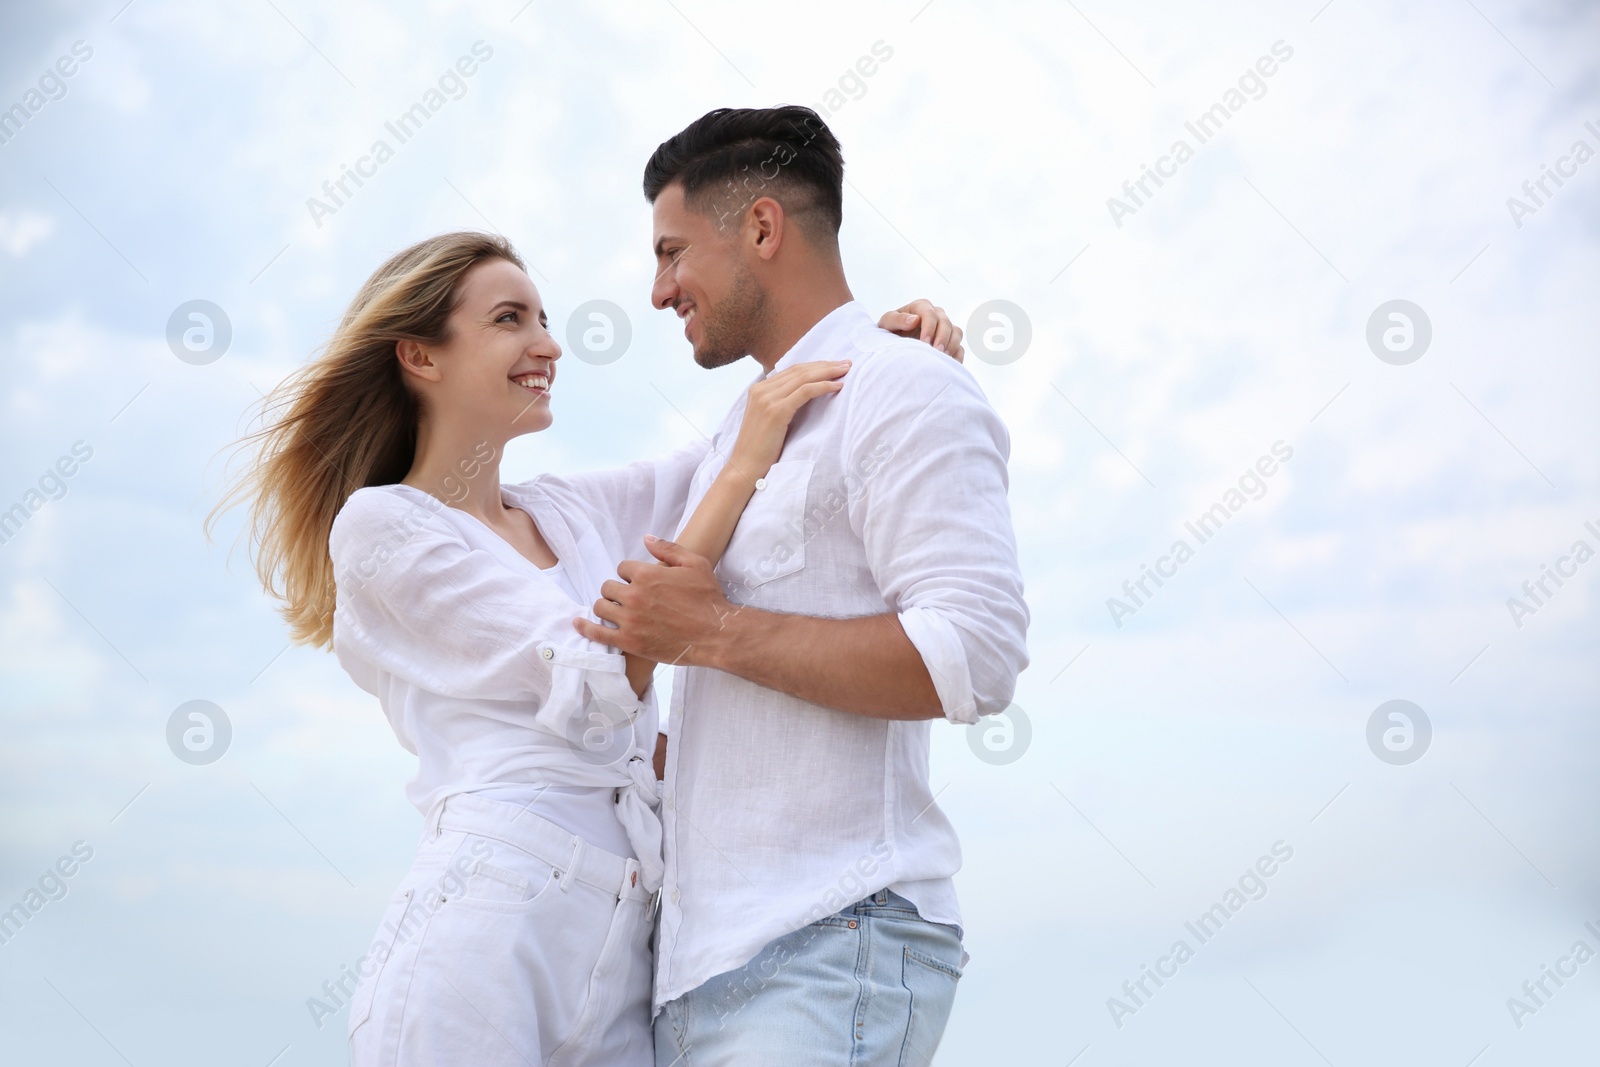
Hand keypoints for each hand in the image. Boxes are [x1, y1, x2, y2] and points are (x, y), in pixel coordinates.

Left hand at [575, 537, 733, 666]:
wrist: (716, 634)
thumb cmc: (708, 598)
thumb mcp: (694, 564)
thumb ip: (667, 548)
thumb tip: (646, 538)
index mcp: (647, 574)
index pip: (622, 568)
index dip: (630, 575)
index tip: (640, 583)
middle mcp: (634, 595)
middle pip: (608, 587)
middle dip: (617, 590)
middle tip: (630, 599)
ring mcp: (629, 620)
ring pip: (601, 607)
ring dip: (606, 606)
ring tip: (617, 611)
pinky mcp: (629, 641)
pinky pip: (598, 633)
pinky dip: (586, 628)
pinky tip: (579, 623)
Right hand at [726, 360, 849, 484]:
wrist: (746, 466)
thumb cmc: (761, 448)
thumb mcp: (770, 419)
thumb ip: (781, 403)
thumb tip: (806, 395)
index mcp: (758, 389)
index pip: (792, 370)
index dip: (816, 366)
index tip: (835, 365)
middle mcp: (762, 389)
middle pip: (800, 370)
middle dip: (825, 365)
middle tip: (847, 364)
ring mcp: (768, 399)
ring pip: (804, 378)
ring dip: (828, 373)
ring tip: (846, 371)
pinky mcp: (777, 411)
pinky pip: (805, 392)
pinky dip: (823, 386)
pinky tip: (837, 387)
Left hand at [878, 299, 964, 361]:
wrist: (892, 346)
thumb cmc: (888, 332)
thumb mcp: (887, 323)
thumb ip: (897, 320)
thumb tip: (915, 320)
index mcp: (921, 307)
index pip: (930, 314)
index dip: (929, 328)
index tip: (924, 343)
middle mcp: (936, 315)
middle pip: (946, 322)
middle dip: (942, 337)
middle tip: (936, 352)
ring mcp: (944, 328)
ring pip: (956, 333)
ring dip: (951, 345)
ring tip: (942, 358)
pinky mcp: (949, 343)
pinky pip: (959, 348)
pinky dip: (957, 356)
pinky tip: (949, 364)